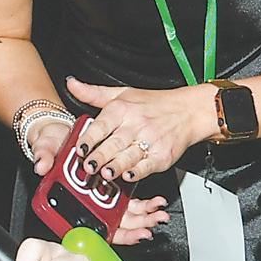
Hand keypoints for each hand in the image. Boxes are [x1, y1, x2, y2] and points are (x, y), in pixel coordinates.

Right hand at [25, 116, 168, 244]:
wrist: (58, 131)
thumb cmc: (50, 144)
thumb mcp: (45, 146)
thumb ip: (43, 156)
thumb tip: (42, 165)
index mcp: (71, 202)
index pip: (93, 228)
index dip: (115, 234)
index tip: (133, 234)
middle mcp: (88, 203)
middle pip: (114, 224)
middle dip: (137, 226)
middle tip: (152, 223)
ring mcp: (101, 196)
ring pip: (125, 215)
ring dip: (144, 216)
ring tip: (159, 213)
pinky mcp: (111, 186)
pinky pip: (129, 201)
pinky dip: (144, 204)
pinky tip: (155, 202)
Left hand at [65, 77, 206, 181]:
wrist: (189, 111)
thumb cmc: (154, 103)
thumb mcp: (122, 93)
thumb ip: (93, 93)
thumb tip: (71, 84)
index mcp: (122, 109)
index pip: (102, 125)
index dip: (89, 138)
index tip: (80, 148)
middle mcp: (136, 124)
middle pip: (114, 143)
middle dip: (99, 156)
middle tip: (88, 166)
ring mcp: (150, 141)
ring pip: (129, 156)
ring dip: (116, 166)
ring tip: (105, 174)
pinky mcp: (162, 155)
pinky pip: (147, 166)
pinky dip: (137, 172)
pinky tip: (128, 175)